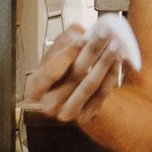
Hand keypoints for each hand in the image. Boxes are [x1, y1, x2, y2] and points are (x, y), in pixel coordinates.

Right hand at [23, 15, 141, 126]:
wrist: (67, 87)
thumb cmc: (59, 66)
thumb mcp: (56, 49)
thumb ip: (66, 39)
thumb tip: (81, 36)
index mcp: (34, 87)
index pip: (51, 71)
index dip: (68, 54)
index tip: (84, 38)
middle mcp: (48, 104)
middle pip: (74, 76)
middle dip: (92, 52)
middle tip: (105, 35)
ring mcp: (67, 113)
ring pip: (90, 86)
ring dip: (105, 63)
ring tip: (115, 45)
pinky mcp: (85, 116)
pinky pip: (101, 94)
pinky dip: (111, 75)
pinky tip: (117, 60)